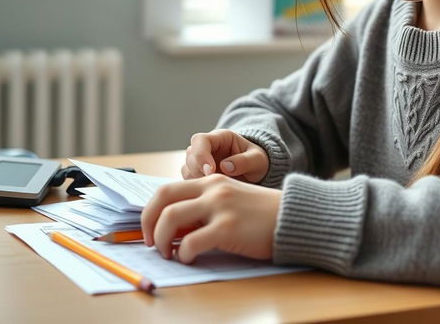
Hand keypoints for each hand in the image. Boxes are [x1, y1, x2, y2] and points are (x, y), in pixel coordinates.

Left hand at [141, 174, 280, 263]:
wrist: (291, 217)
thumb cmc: (259, 214)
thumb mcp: (229, 201)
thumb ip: (204, 207)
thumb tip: (173, 229)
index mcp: (211, 181)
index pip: (167, 189)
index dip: (151, 211)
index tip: (150, 229)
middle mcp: (213, 189)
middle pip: (163, 199)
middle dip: (148, 223)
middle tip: (150, 242)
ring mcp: (220, 207)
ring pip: (171, 218)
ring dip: (161, 239)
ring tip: (167, 253)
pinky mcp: (228, 227)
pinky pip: (191, 242)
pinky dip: (183, 254)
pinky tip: (189, 258)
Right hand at [182, 129, 268, 182]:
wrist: (255, 173)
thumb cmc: (257, 162)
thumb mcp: (258, 160)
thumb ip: (245, 161)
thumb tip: (226, 166)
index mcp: (220, 137)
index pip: (200, 140)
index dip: (201, 155)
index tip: (211, 171)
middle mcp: (207, 148)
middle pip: (190, 155)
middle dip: (198, 170)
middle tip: (213, 183)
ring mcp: (200, 162)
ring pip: (187, 169)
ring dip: (196, 180)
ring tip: (214, 188)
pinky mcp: (198, 176)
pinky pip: (189, 182)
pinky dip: (196, 189)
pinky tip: (210, 193)